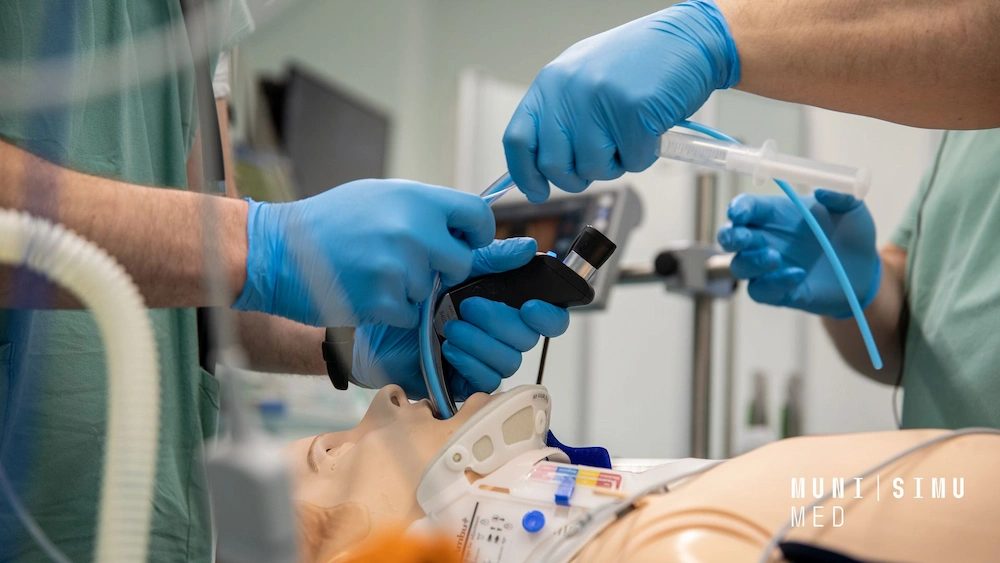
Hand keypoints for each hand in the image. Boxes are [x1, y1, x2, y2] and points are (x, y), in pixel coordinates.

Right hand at [233, 179, 493, 327]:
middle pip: (462, 261)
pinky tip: (366, 291)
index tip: (467, 240)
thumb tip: (462, 223)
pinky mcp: (383, 301)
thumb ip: (422, 208)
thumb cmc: (329, 222)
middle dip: (445, 268)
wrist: (278, 251)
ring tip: (375, 272)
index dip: (478, 232)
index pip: (478, 215)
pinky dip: (392, 310)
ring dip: (412, 290)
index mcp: (416, 199)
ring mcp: (399, 267)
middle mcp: (413, 230)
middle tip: (415, 264)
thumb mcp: (380, 196)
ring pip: (432, 291)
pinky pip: (409, 314)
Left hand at [352, 238, 570, 399]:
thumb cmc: (411, 296)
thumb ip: (491, 259)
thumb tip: (528, 247)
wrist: (374, 323)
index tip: (531, 305)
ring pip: (509, 360)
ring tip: (449, 327)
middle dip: (501, 321)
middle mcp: (500, 335)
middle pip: (529, 338)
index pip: (548, 317)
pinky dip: (469, 362)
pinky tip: (447, 348)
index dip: (549, 314)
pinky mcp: (466, 383)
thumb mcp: (453, 268)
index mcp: (504, 306)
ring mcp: (484, 360)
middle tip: (469, 306)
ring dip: (481, 341)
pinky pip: (487, 381)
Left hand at [503, 0, 739, 201]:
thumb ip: (560, 115)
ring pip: (594, 169)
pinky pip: (632, 162)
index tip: (537, 190)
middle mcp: (569, 91)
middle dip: (578, 176)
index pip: (518, 139)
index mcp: (551, 82)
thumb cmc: (640, 61)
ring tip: (630, 133)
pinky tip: (651, 128)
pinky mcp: (633, 113)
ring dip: (616, 163)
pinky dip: (645, 155)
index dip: (525, 173)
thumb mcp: (584, 79)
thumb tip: (540, 163)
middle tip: (602, 160)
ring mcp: (600, 101)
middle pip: (554, 165)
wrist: (689, 39)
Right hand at [717, 190, 880, 317]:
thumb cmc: (852, 233)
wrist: (865, 269)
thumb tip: (823, 190)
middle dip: (730, 237)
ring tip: (775, 258)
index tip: (739, 212)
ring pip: (739, 266)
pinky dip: (773, 284)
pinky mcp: (777, 292)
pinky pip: (760, 291)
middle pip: (730, 238)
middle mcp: (766, 239)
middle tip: (742, 237)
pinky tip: (797, 275)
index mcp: (775, 213)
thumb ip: (840, 196)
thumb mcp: (852, 209)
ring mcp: (769, 267)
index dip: (738, 208)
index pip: (746, 207)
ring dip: (751, 262)